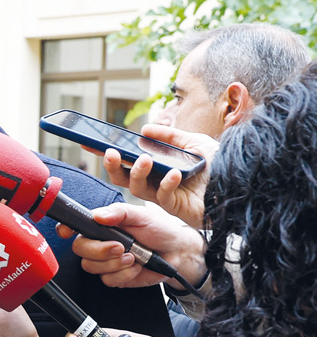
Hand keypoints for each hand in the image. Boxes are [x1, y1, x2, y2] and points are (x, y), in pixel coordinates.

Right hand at [55, 202, 206, 290]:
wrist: (176, 253)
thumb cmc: (159, 230)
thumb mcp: (141, 215)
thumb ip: (119, 213)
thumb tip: (98, 216)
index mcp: (101, 225)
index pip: (75, 226)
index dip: (66, 229)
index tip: (67, 232)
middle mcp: (99, 242)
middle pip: (79, 249)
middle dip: (100, 250)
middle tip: (121, 247)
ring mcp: (104, 261)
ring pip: (91, 266)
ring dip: (115, 263)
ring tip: (134, 256)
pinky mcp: (113, 277)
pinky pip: (108, 279)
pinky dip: (125, 274)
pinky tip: (136, 267)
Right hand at [98, 125, 216, 227]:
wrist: (244, 184)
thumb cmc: (221, 166)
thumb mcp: (195, 143)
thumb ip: (170, 136)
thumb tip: (144, 129)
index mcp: (158, 168)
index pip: (127, 161)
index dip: (109, 154)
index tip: (91, 143)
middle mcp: (156, 183)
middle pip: (123, 178)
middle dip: (113, 166)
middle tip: (110, 153)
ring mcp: (164, 197)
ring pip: (137, 189)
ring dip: (137, 172)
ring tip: (145, 159)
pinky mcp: (176, 208)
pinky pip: (163, 197)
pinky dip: (167, 183)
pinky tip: (175, 173)